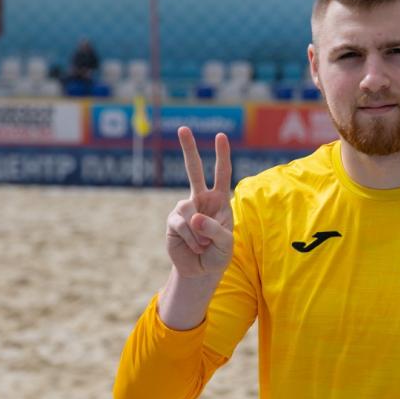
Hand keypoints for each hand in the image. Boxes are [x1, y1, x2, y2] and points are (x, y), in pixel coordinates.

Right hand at [166, 127, 232, 279]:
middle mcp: (201, 199)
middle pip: (193, 170)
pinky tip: (195, 246)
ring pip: (190, 210)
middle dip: (188, 149)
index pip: (221, 174)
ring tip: (205, 245)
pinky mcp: (173, 221)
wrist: (201, 271)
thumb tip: (194, 217)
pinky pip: (182, 224)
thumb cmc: (219, 254)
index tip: (221, 136)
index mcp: (219, 200)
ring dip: (200, 233)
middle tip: (182, 128)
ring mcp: (185, 209)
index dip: (222, 155)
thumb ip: (215, 229)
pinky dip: (192, 238)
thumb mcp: (226, 243)